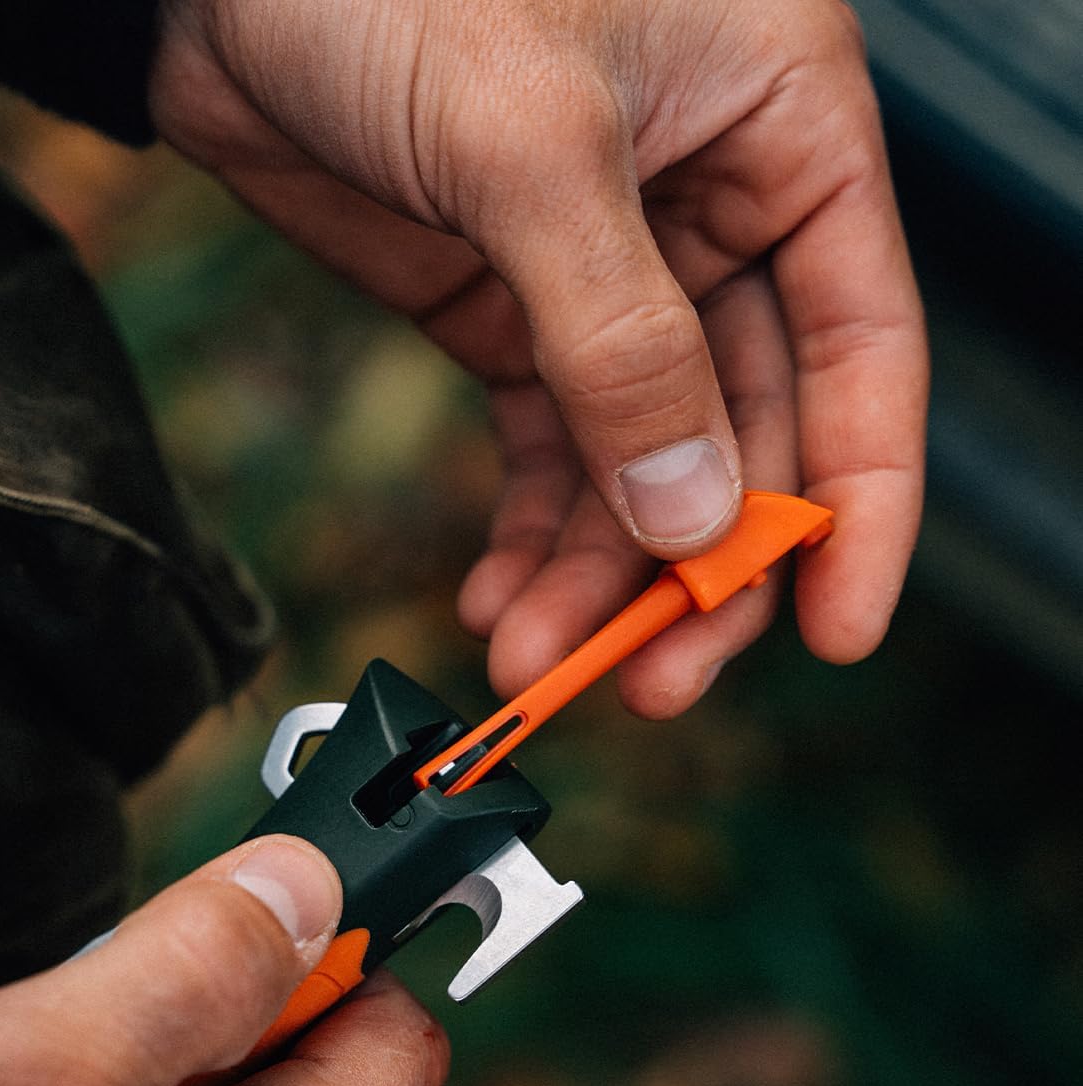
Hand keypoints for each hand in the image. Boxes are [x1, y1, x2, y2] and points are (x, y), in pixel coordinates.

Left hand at [150, 0, 926, 716]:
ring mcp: (605, 273)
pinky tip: (503, 600)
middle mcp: (710, 208)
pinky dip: (530, 534)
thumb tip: (694, 514)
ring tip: (534, 659)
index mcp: (779, 127)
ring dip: (595, 575)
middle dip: (694, 568)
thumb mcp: (531, 146)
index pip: (862, 342)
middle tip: (649, 679)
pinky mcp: (507, 310)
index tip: (836, 629)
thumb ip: (622, 339)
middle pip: (746, 430)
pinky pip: (545, 450)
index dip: (858, 500)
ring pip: (639, 461)